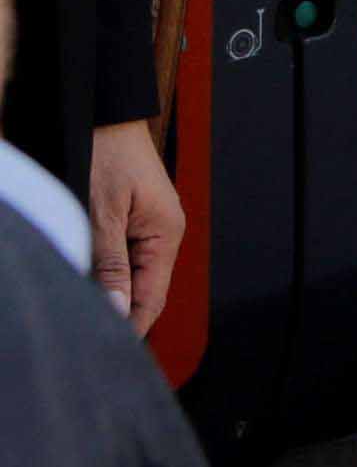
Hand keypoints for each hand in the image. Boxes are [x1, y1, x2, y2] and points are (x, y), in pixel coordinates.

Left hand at [87, 120, 181, 331]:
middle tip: (86, 334)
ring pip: (128, 277)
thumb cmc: (107, 153)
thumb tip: (115, 310)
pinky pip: (120, 259)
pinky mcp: (131, 220)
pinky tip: (84, 278)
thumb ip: (110, 264)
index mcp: (167, 233)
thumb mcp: (103, 213)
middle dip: (117, 313)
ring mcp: (147, 227)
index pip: (152, 298)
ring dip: (106, 292)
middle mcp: (162, 233)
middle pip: (141, 291)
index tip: (108, 352)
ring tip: (81, 307)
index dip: (132, 327)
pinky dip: (102, 272)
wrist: (102, 115)